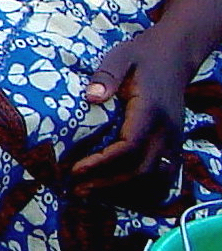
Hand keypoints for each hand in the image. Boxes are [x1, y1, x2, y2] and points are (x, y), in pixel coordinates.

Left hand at [70, 26, 195, 196]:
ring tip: (91, 194)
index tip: (74, 170)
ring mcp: (174, 141)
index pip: (128, 147)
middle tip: (75, 190)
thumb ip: (106, 76)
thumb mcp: (120, 57)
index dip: (101, 163)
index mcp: (150, 111)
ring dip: (124, 192)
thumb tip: (91, 98)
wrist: (176, 56)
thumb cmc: (142, 56)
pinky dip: (142, 191)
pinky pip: (164, 178)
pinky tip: (117, 193)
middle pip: (141, 170)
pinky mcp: (174, 146)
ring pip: (155, 180)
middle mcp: (167, 131)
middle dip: (107, 184)